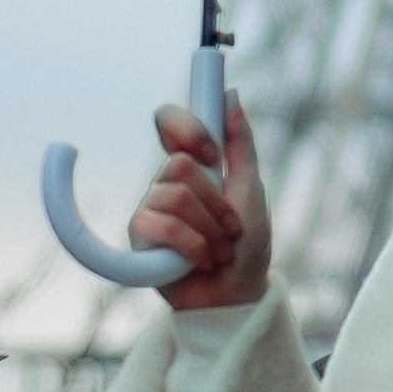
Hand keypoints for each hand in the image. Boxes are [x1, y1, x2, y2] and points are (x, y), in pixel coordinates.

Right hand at [129, 92, 272, 312]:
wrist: (237, 295)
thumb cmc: (248, 246)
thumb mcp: (252, 191)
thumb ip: (241, 145)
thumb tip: (231, 95)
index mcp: (194, 166)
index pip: (169, 123)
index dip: (184, 126)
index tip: (211, 152)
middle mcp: (167, 183)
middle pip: (180, 165)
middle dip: (217, 202)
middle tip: (231, 227)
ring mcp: (151, 209)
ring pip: (175, 196)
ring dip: (210, 229)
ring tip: (219, 250)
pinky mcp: (140, 238)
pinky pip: (162, 225)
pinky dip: (193, 245)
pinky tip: (200, 260)